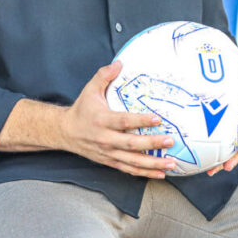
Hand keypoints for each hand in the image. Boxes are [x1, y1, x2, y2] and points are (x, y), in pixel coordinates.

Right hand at [60, 61, 176, 178]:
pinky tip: (160, 174)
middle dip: (152, 144)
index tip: (157, 118)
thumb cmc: (82, 109)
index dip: (140, 121)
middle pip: (131, 144)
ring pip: (132, 161)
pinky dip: (145, 173)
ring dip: (153, 164)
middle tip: (170, 141)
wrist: (66, 132)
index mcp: (101, 120)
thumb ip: (104, 75)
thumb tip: (119, 63)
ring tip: (170, 164)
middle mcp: (105, 138)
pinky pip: (129, 169)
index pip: (123, 121)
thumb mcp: (90, 90)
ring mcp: (108, 153)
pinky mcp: (110, 162)